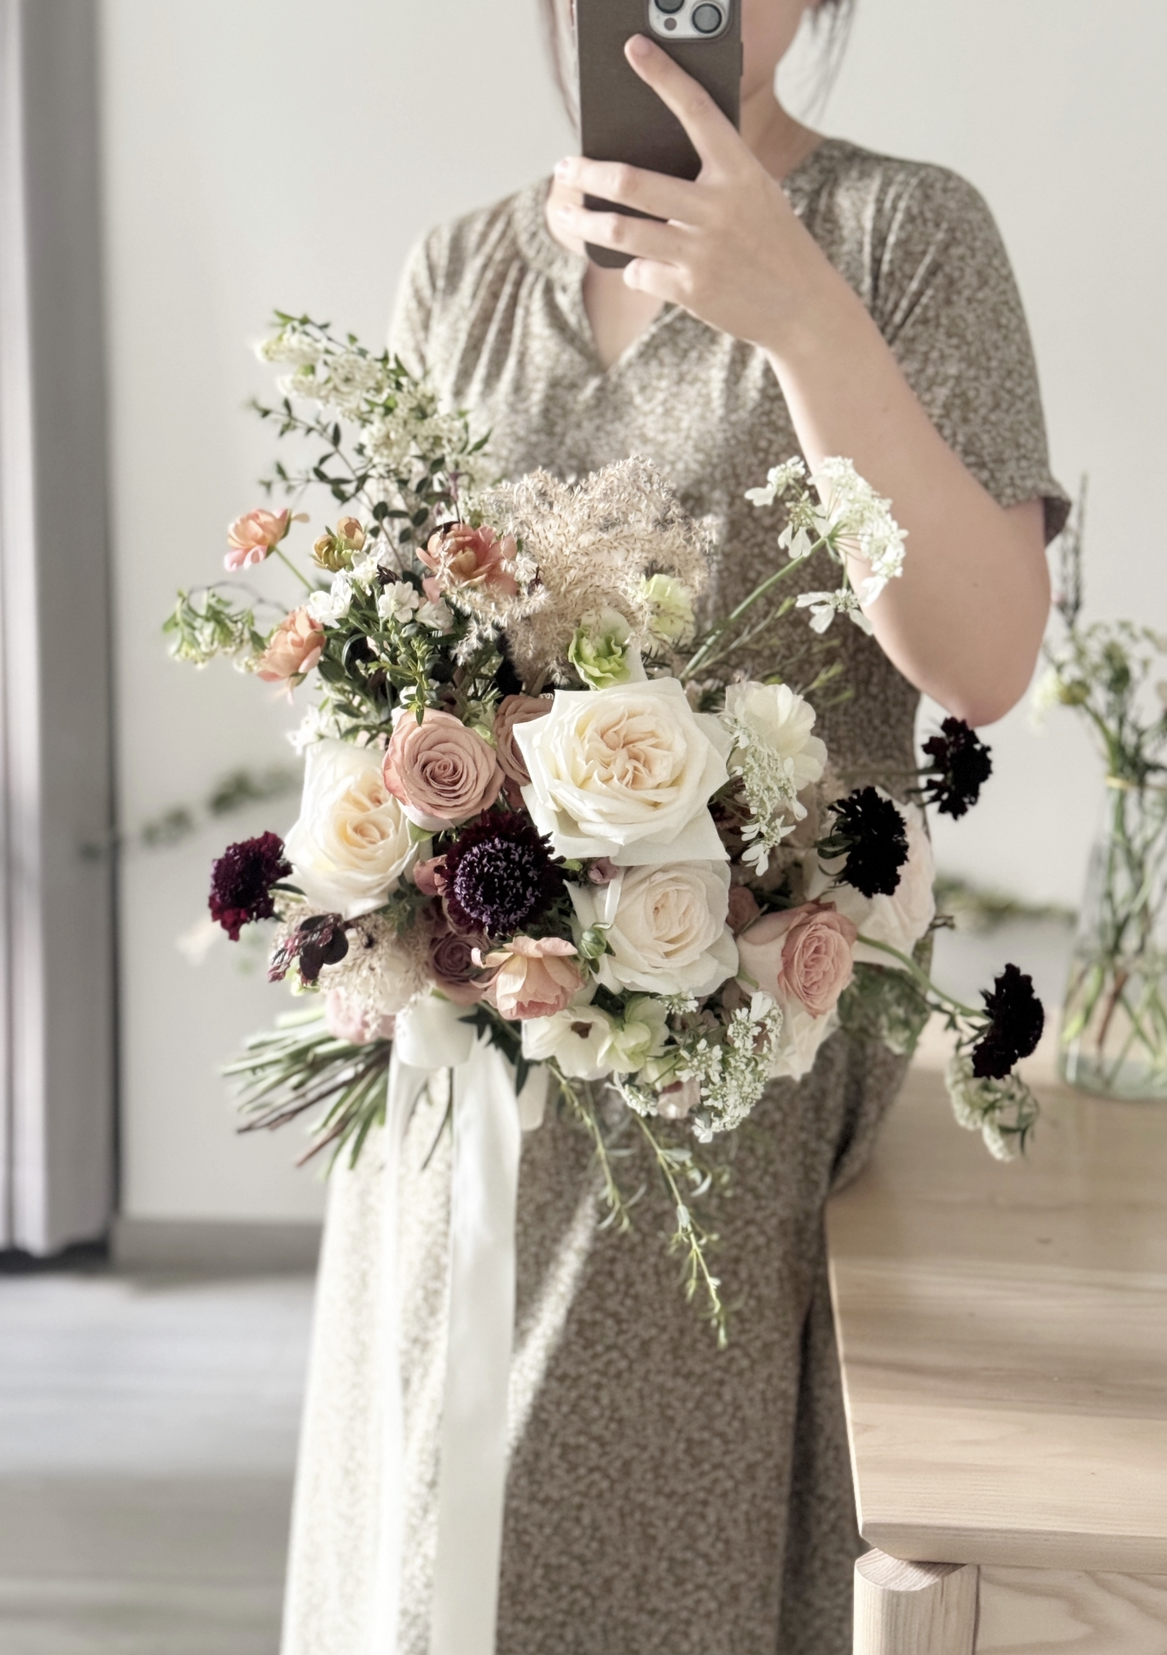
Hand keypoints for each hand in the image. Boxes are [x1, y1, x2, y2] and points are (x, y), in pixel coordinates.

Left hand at [553, 34, 830, 354]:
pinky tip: (640, 268)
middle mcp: (719, 207)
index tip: (634, 48)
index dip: (664, 76)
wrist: (803, 307)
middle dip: (588, 171)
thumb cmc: (771, 242)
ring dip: (585, 220)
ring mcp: (703, 251)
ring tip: (565, 212)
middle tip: (564, 166)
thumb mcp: (754, 195)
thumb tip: (640, 169)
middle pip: (632, 182)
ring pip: (622, 231)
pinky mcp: (692, 291)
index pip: (696, 111)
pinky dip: (634, 270)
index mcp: (739, 171)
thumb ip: (712, 176)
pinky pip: (640, 273)